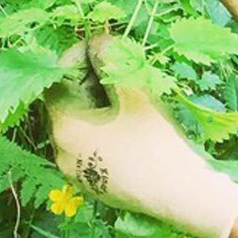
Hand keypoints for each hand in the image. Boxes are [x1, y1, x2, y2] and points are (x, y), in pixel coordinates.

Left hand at [45, 37, 237, 237]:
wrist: (181, 196)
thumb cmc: (155, 142)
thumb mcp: (135, 92)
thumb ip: (110, 60)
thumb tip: (96, 41)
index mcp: (64, 127)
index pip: (56, 80)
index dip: (76, 57)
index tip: (101, 45)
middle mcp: (60, 152)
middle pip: (66, 104)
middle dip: (88, 81)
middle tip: (117, 67)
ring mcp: (76, 173)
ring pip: (79, 127)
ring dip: (97, 105)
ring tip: (125, 94)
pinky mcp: (94, 186)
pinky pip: (90, 148)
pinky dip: (102, 129)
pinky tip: (128, 125)